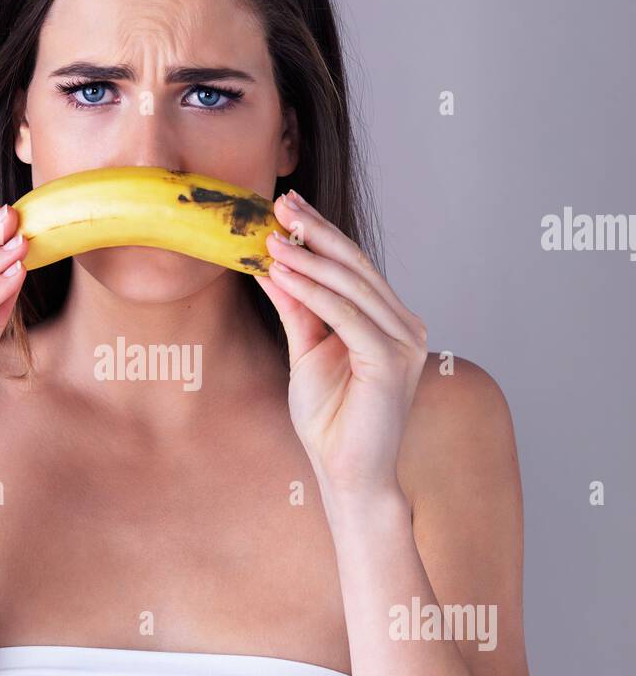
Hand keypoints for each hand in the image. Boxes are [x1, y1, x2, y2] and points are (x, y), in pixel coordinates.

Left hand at [255, 190, 426, 508]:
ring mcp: (404, 341)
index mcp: (389, 321)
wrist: (348, 473)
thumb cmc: (331, 420)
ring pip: (350, 286)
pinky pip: (346, 315)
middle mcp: (404, 325)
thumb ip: (297, 308)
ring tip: (270, 236)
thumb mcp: (305, 351)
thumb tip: (272, 264)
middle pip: (355, 266)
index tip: (286, 204)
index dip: (319, 233)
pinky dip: (313, 291)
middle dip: (314, 232)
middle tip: (279, 202)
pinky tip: (283, 272)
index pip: (353, 266)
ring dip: (307, 257)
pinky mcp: (391, 359)